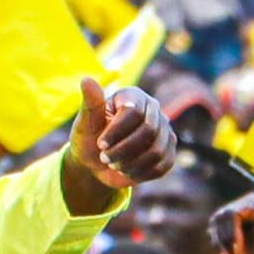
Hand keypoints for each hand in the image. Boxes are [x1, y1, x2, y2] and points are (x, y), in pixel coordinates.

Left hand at [66, 79, 176, 209]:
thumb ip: (90, 103)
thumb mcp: (85, 122)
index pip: (134, 111)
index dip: (117, 130)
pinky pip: (161, 166)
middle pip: (148, 131)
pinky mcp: (168, 152)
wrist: (96, 163)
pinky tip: (126, 171)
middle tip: (104, 158)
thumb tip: (86, 79)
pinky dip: (140, 173)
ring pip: (156, 151)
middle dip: (123, 150)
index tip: (100, 144)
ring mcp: (164, 131)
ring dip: (130, 163)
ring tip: (114, 164)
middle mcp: (153, 110)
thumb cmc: (89, 138)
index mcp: (134, 96)